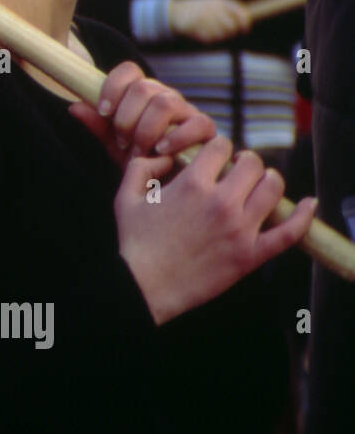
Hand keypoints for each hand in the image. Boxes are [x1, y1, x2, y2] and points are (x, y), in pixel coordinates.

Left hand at [68, 61, 216, 166]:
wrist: (167, 189)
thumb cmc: (141, 164)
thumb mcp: (115, 146)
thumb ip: (98, 126)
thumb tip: (73, 105)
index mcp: (142, 95)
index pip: (129, 71)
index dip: (113, 87)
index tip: (103, 112)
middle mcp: (165, 98)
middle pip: (144, 87)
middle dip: (127, 118)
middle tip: (122, 142)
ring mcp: (187, 111)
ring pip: (165, 102)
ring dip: (146, 129)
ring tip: (139, 152)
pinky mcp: (207, 130)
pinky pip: (197, 123)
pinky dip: (176, 138)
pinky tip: (161, 152)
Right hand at [114, 139, 317, 324]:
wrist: (144, 287)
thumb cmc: (133, 243)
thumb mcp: (125, 197)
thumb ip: (141, 168)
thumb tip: (163, 159)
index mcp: (192, 184)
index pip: (221, 146)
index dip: (218, 147)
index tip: (214, 156)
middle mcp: (221, 202)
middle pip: (253, 164)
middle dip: (245, 162)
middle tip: (238, 170)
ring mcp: (240, 229)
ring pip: (273, 188)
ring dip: (269, 181)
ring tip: (260, 185)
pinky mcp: (251, 255)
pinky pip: (289, 233)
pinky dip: (303, 217)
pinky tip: (308, 205)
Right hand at [169, 0, 251, 43]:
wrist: (173, 11)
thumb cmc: (196, 8)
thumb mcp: (212, 2)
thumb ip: (228, 8)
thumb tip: (245, 19)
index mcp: (219, 0)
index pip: (240, 12)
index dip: (245, 22)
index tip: (245, 29)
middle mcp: (213, 8)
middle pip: (231, 26)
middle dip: (230, 31)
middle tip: (225, 32)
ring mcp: (204, 18)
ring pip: (221, 34)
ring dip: (218, 36)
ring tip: (210, 32)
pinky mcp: (196, 28)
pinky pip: (209, 38)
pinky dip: (207, 39)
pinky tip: (202, 33)